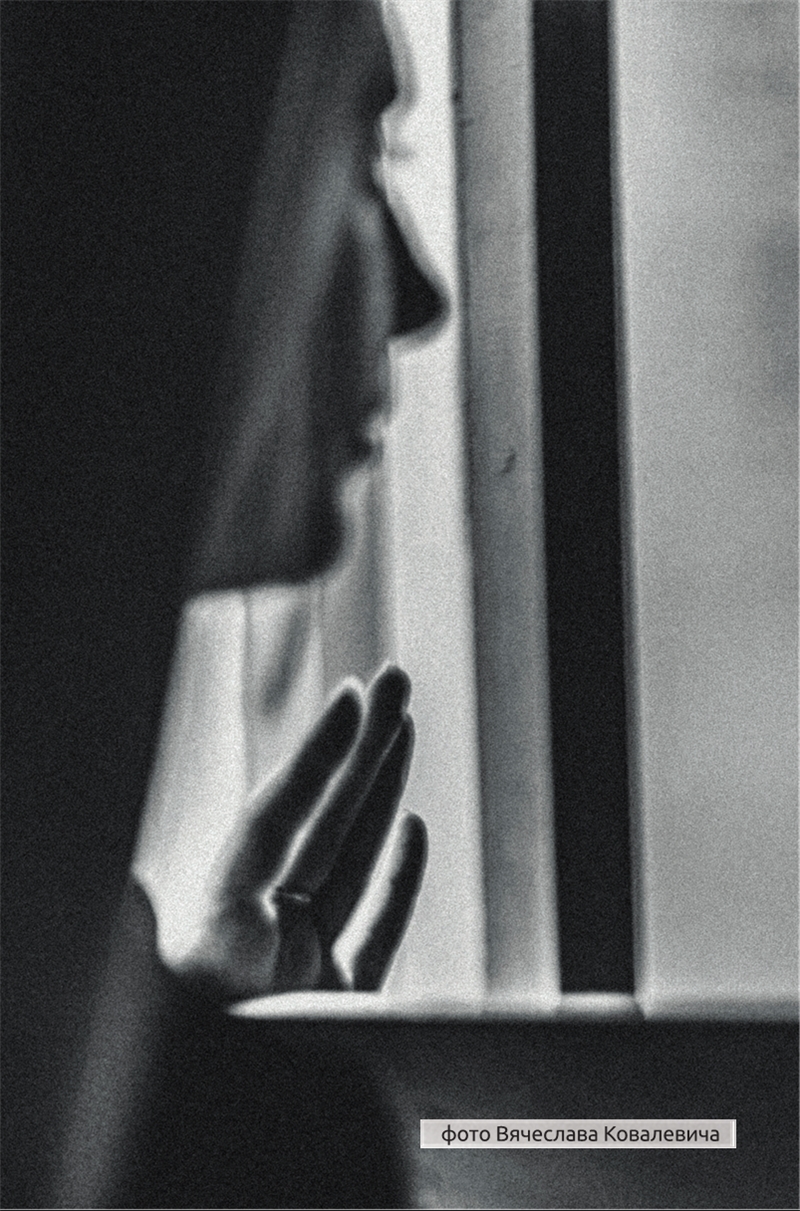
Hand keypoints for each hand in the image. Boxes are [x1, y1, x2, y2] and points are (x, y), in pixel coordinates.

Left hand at [175, 666, 426, 1001]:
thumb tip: (177, 870)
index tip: (351, 697)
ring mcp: (302, 973)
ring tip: (403, 727)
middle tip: (393, 681)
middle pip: (321, 826)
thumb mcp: (172, 997)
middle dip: (362, 749)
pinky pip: (375, 933)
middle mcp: (259, 939)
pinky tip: (412, 826)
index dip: (315, 758)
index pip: (272, 820)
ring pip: (351, 865)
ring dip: (382, 793)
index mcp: (213, 931)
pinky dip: (398, 880)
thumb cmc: (177, 1104)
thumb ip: (183, 928)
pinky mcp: (339, 1011)